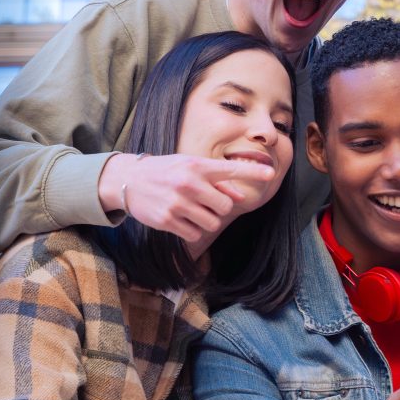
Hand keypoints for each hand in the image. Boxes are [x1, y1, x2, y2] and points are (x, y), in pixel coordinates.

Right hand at [97, 152, 275, 240]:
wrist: (128, 180)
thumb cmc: (166, 172)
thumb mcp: (190, 169)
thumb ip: (217, 182)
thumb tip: (240, 197)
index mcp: (197, 166)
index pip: (231, 169)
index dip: (253, 172)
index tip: (271, 172)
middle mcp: (189, 183)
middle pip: (225, 206)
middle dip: (219, 208)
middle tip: (204, 202)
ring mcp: (178, 202)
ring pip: (212, 222)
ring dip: (206, 220)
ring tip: (191, 209)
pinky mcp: (168, 220)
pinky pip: (196, 233)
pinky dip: (192, 229)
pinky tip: (180, 218)